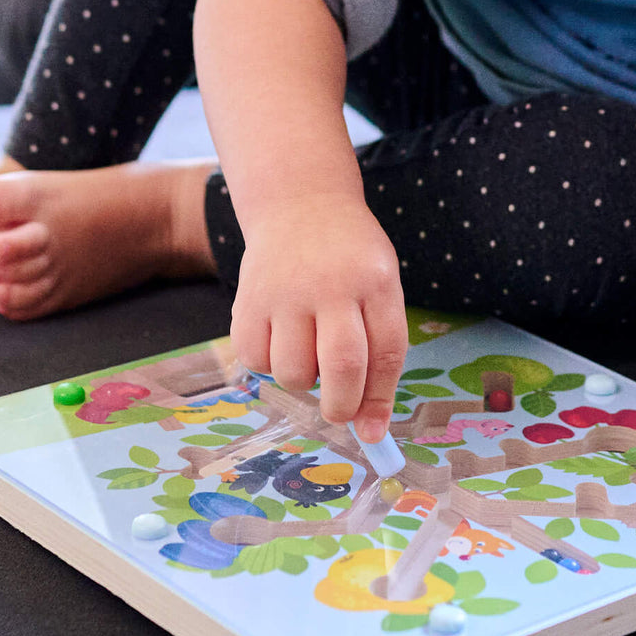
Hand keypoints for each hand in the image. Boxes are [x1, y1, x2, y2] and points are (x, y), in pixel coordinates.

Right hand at [228, 197, 406, 443]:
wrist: (300, 203)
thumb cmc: (350, 257)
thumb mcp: (379, 283)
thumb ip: (380, 346)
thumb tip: (368, 425)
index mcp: (376, 279)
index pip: (387, 350)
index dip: (381, 399)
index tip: (373, 433)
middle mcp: (331, 284)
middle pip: (343, 365)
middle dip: (342, 406)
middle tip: (339, 411)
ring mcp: (286, 290)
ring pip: (293, 371)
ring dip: (303, 380)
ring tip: (308, 351)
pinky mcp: (248, 298)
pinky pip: (255, 360)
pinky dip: (268, 365)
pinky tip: (279, 338)